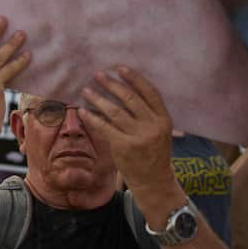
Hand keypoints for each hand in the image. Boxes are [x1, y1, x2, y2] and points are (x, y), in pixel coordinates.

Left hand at [79, 66, 173, 193]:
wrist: (154, 180)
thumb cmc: (153, 152)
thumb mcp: (159, 131)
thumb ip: (148, 113)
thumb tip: (125, 89)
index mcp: (164, 119)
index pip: (150, 92)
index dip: (134, 78)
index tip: (119, 68)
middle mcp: (153, 126)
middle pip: (129, 98)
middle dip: (111, 84)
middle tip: (97, 75)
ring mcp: (138, 137)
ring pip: (114, 111)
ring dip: (98, 99)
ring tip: (86, 90)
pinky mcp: (123, 146)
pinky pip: (104, 127)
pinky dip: (92, 117)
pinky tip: (83, 111)